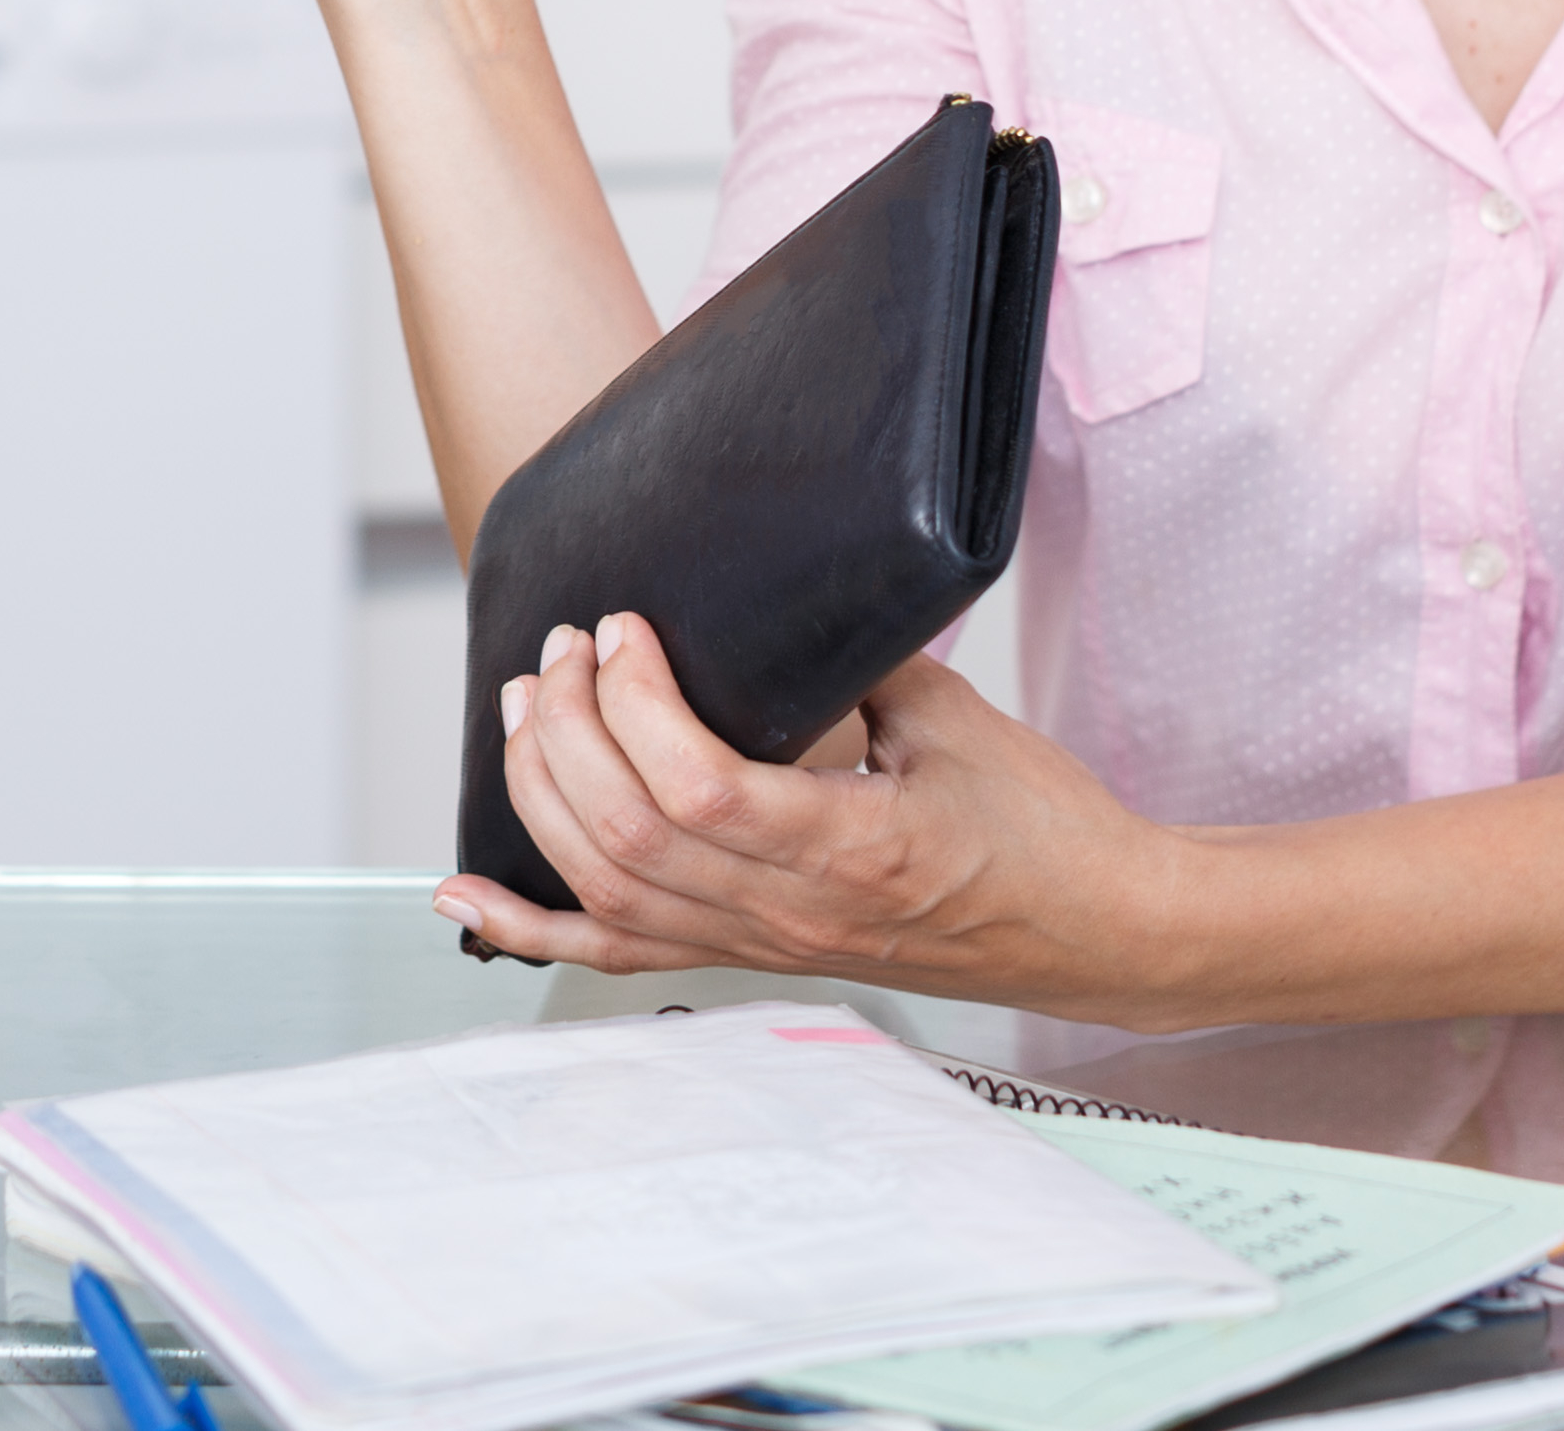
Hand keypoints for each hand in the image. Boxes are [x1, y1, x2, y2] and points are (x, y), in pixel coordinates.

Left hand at [441, 618, 1180, 1011]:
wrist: (1095, 929)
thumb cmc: (1042, 826)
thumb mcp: (955, 716)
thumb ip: (852, 663)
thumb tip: (767, 604)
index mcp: (850, 850)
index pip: (696, 789)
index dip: (634, 703)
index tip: (625, 629)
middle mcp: (793, 914)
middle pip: (626, 835)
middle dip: (567, 729)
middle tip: (563, 650)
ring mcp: (767, 945)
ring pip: (606, 889)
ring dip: (543, 793)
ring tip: (526, 709)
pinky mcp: (755, 958)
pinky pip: (621, 955)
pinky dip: (532, 928)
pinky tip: (467, 898)